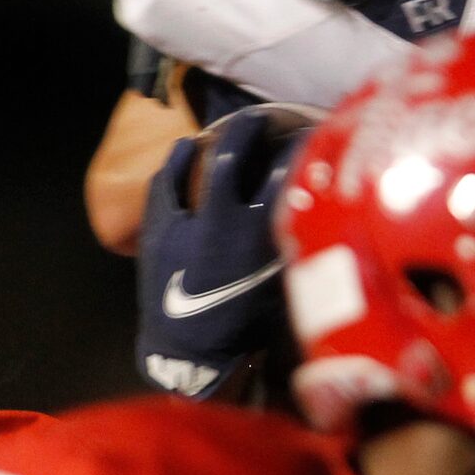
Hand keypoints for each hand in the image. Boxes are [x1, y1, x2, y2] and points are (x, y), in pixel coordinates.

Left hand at [135, 103, 320, 399]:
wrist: (191, 357)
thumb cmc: (247, 326)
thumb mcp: (284, 284)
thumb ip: (296, 246)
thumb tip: (315, 218)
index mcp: (261, 236)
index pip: (286, 175)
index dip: (299, 151)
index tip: (309, 139)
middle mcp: (223, 221)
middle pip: (236, 156)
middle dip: (250, 130)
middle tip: (260, 117)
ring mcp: (186, 224)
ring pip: (196, 166)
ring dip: (210, 142)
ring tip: (222, 129)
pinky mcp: (159, 233)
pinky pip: (164, 187)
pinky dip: (174, 165)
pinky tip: (181, 151)